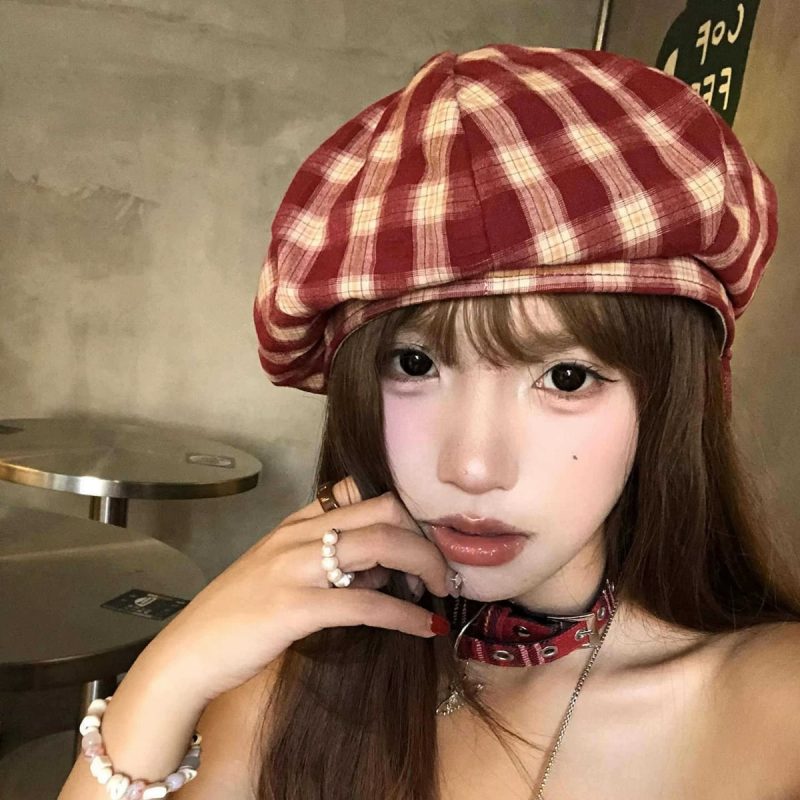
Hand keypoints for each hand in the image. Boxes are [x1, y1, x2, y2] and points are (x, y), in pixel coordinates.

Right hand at [149, 476, 453, 704]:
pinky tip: (425, 628)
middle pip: (383, 509)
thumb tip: (382, 573)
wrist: (186, 655)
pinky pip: (365, 603)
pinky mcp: (294, 608)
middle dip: (425, 536)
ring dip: (424, 565)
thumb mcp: (280, 575)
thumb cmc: (235, 618)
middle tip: (442, 568)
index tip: (423, 538)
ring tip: (441, 590)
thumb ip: (328, 565)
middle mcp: (297, 535)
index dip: (403, 509)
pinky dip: (404, 615)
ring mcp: (294, 568)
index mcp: (295, 524)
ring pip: (380, 543)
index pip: (359, 490)